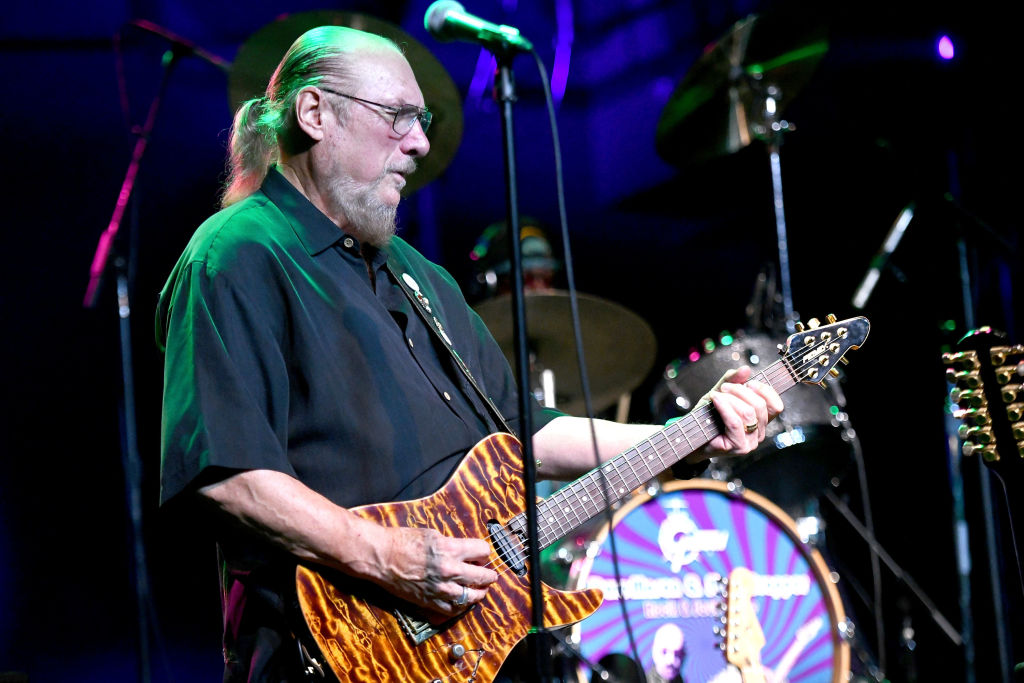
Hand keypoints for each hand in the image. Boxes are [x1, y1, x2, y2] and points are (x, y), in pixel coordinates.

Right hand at [379, 526, 498, 615]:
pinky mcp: (430, 601)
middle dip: (489, 574)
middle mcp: (449, 571)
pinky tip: (462, 600)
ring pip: (473, 596)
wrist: (381, 557)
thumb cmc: (402, 541)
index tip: (482, 554)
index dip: (483, 552)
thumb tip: (466, 551)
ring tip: (480, 589)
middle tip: (489, 574)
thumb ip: (452, 544)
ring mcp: (441, 589)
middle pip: (484, 576)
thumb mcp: (433, 534)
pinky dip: (461, 605)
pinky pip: (454, 609)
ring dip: (479, 592)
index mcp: (450, 549)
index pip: (483, 551)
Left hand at [704, 366, 782, 454]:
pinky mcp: (738, 446)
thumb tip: (746, 369)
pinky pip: (735, 421)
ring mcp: (750, 442)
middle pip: (760, 406)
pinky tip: (715, 399)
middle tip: (724, 387)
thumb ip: (734, 380)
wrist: (693, 434)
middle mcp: (760, 433)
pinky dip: (724, 406)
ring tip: (717, 395)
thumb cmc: (709, 415)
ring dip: (730, 398)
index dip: (764, 390)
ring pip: (748, 413)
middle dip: (741, 391)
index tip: (748, 383)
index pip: (776, 406)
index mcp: (761, 421)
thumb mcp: (722, 392)